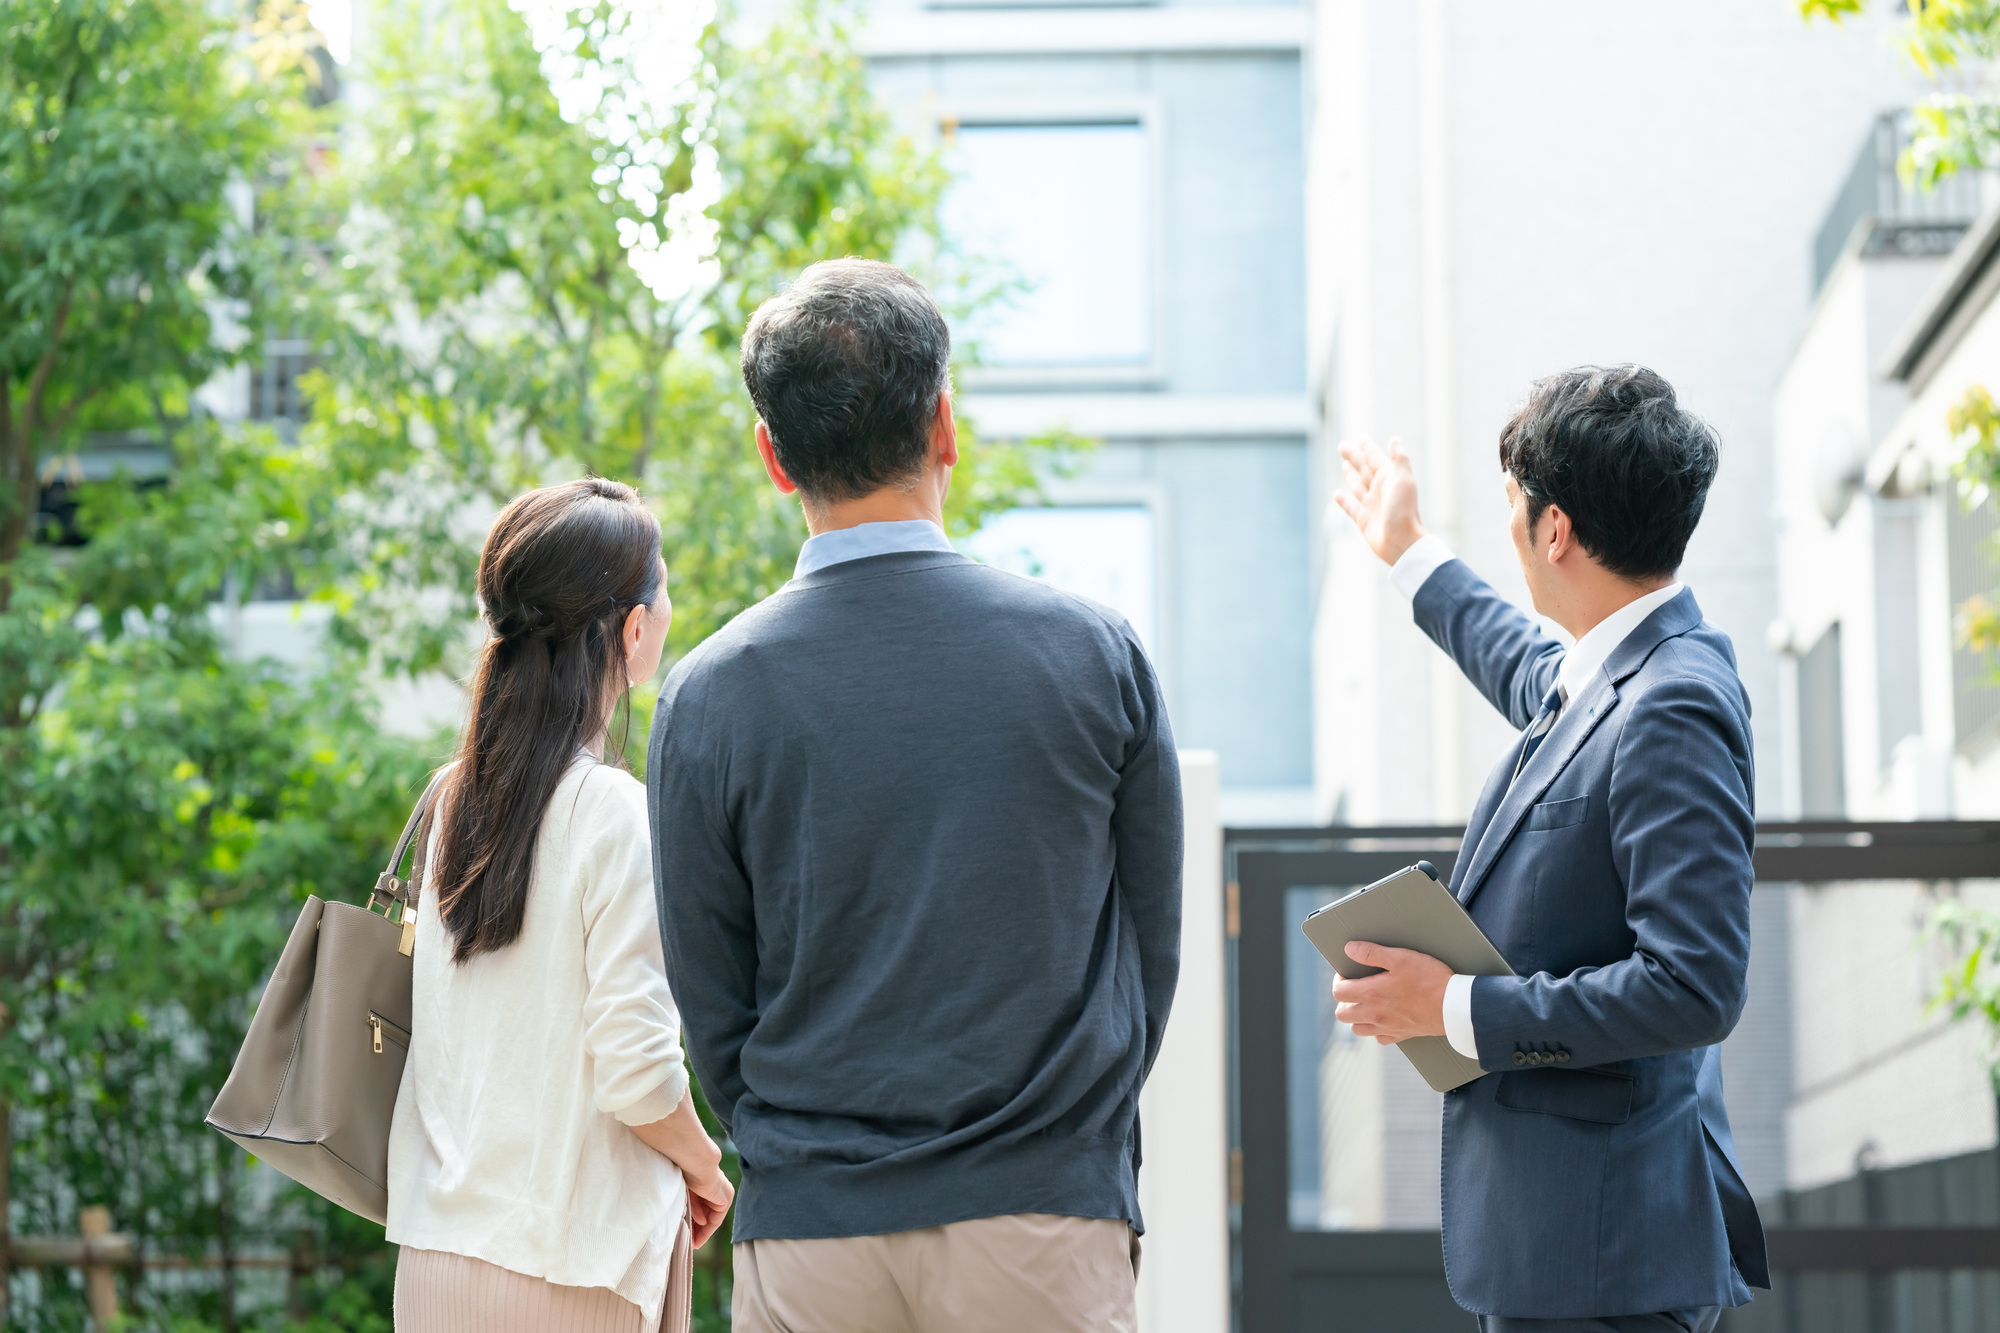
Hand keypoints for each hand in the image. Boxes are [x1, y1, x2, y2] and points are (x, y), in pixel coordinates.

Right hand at [685, 1163, 735, 1248]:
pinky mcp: (726, 1200)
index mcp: (709, 1185)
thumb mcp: (688, 1194)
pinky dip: (707, 1228)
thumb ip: (693, 1207)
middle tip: (690, 1244)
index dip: (695, 1222)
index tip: (688, 1235)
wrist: (696, 1164)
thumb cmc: (687, 1173)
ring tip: (692, 1244)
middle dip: (698, 1230)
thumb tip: (700, 1223)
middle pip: (709, 1215)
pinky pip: (716, 1219)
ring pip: (712, 1218)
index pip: (704, 1208)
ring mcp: (725, 1195)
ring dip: (702, 1232)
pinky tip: (697, 1237)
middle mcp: (719, 1190)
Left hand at [1331, 941, 1451, 1044]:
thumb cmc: (1430, 980)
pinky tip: (1385, 1017)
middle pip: (1342, 1014)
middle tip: (1356, 988)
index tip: (1348, 973)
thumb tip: (1349, 949)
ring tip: (1367, 1002)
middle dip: (1344, 1000)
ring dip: (1357, 1016)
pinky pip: (1379, 1038)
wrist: (1454, 1006)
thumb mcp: (1401, 958)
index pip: (1339, 992)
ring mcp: (1388, 1027)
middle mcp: (1375, 1015)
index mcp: (1372, 994)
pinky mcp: (1402, 1035)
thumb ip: (1372, 953)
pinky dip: (1377, 1030)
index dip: (1339, 980)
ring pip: (1357, 1029)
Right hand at [1332, 438, 1426, 566]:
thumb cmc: (1404, 511)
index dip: (1368, 448)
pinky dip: (1343, 500)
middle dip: (1353, 457)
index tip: (1360, 437)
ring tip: (1344, 465)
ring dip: (1350, 475)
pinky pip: (1351, 507)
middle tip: (1342, 445)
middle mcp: (1379, 490)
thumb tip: (1394, 439)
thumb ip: (1399, 460)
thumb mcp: (1404, 481)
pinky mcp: (1364, 520)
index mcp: (1388, 479)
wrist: (1402, 542)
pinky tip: (1336, 494)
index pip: (1375, 458)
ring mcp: (1371, 505)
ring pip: (1357, 485)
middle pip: (1363, 469)